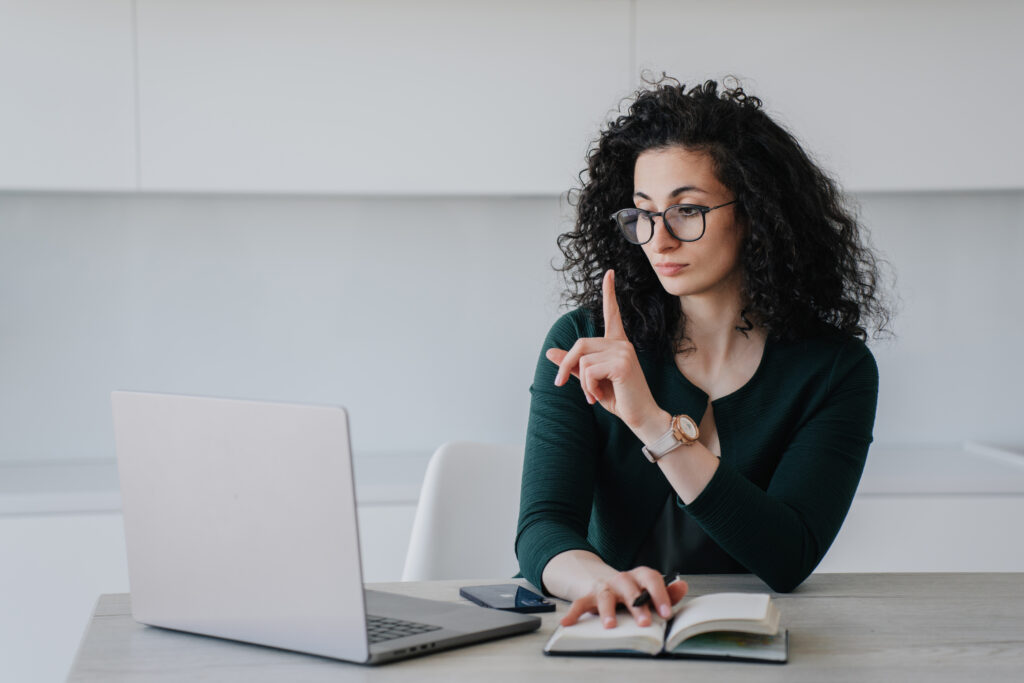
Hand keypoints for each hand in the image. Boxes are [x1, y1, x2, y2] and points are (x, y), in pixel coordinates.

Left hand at [546, 270, 666, 437]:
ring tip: (594, 395)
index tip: (609, 272)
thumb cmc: (620, 400)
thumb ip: (573, 365)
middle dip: (566, 365)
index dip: (609, 293)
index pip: (612, 313)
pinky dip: (588, 387)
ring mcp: (623, 351)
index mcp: (617, 344)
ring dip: (582, 382)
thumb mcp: (591, 381)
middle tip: (561, 383)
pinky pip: (588, 371)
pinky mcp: (622, 363)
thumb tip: (550, 351)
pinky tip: (599, 397)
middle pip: (579, 344)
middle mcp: (622, 343)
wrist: (642, 418)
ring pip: (582, 360)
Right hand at [560, 567, 688, 628]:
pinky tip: (568, 622)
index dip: (660, 595)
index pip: (651, 579)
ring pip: (605, 596)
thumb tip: (682, 585)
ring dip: (608, 611)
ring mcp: (604, 587)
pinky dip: (573, 613)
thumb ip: (667, 592)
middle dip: (637, 605)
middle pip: (630, 589)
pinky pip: (579, 603)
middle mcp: (622, 580)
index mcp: (639, 577)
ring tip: (610, 625)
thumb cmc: (632, 591)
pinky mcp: (589, 596)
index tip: (666, 613)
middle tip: (644, 622)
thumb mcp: (649, 591)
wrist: (603, 581)